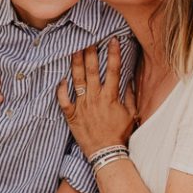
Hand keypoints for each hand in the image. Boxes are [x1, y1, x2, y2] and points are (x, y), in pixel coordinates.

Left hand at [57, 38, 137, 156]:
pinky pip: (64, 99)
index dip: (113, 53)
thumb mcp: (131, 114)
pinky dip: (61, 89)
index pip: (113, 70)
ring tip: (74, 50)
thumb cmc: (120, 134)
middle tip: (88, 40)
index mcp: (111, 96)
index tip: (112, 40)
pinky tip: (61, 79)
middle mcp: (95, 98)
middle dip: (90, 53)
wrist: (105, 152)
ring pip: (77, 80)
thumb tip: (129, 80)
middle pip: (92, 71)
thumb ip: (130, 96)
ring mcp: (82, 106)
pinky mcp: (71, 115)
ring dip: (75, 64)